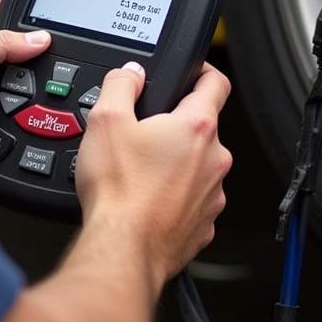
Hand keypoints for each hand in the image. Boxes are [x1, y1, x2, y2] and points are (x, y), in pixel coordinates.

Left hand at [0, 0, 51, 177]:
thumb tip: (37, 38)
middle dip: (27, 47)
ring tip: (40, 81)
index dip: (16, 6)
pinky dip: (24, 108)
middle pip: (8, 43)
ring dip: (26, 82)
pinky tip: (31, 108)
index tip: (44, 13)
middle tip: (48, 50)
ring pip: (15, 77)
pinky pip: (14, 106)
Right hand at [74, 61, 231, 283]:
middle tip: (143, 132)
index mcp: (197, 127)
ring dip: (176, 163)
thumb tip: (130, 73)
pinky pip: (192, 199)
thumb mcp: (106, 119)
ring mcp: (212, 195)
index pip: (215, 82)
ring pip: (197, 165)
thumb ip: (121, 84)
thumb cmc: (119, 191)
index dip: (201, 70)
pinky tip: (147, 199)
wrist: (122, 250)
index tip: (190, 71)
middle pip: (201, 127)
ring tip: (140, 171)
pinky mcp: (203, 225)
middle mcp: (214, 160)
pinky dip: (174, 196)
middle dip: (175, 125)